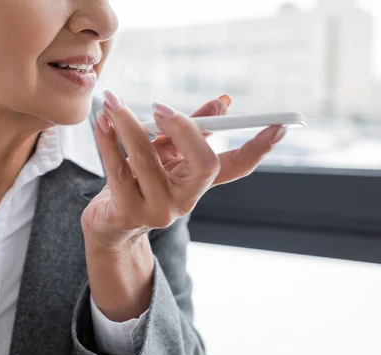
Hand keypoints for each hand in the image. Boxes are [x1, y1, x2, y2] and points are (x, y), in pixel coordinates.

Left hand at [81, 91, 284, 320]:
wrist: (109, 224)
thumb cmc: (138, 182)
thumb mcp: (165, 155)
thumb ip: (186, 130)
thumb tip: (222, 103)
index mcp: (197, 184)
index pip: (236, 167)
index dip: (258, 148)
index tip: (279, 125)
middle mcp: (185, 201)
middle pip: (204, 164)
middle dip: (184, 128)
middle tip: (159, 106)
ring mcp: (158, 211)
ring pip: (148, 160)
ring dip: (128, 125)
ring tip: (112, 103)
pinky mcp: (128, 214)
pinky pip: (117, 169)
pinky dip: (107, 141)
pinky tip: (101, 122)